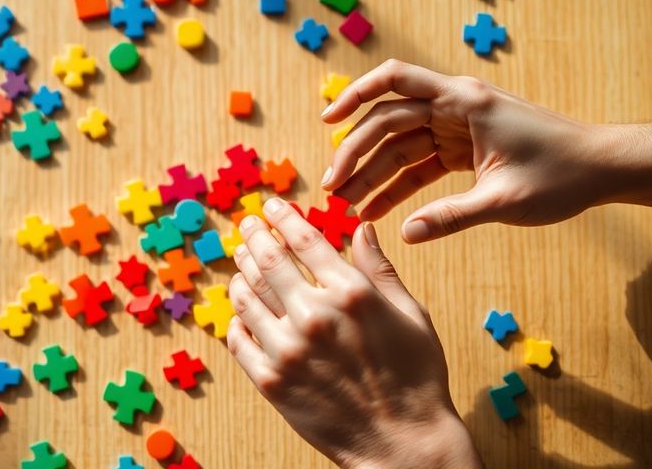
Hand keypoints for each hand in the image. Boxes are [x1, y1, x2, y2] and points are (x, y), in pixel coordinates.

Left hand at [226, 197, 480, 467]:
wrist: (402, 444)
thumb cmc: (415, 378)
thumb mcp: (410, 315)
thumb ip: (379, 269)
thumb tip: (362, 227)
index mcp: (350, 293)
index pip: (304, 240)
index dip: (284, 217)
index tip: (272, 206)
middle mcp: (314, 316)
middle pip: (268, 261)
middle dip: (253, 236)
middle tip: (246, 225)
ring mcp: (287, 349)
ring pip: (247, 297)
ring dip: (240, 273)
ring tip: (239, 263)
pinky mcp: (271, 381)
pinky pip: (238, 340)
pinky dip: (236, 319)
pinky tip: (239, 310)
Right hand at [321, 59, 612, 242]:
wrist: (603, 169)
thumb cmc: (562, 175)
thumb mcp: (504, 200)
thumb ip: (452, 217)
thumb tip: (406, 235)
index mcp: (463, 101)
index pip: (395, 81)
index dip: (355, 95)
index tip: (327, 121)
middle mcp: (455, 107)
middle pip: (388, 122)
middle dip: (356, 154)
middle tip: (332, 189)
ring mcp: (457, 128)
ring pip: (400, 146)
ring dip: (373, 174)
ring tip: (345, 206)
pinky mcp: (463, 149)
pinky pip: (419, 165)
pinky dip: (398, 186)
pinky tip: (376, 210)